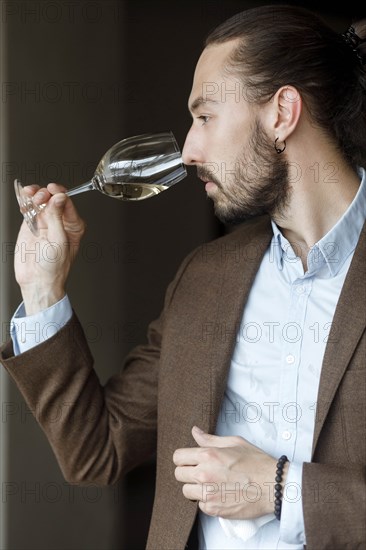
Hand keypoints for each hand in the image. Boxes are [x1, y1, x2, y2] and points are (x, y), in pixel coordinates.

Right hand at [14, 183, 85, 314]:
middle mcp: (60, 221)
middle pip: (53, 198)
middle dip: (45, 194)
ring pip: (40, 200)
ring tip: (30, 197)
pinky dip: (25, 202)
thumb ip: (57, 218)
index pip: (67, 202)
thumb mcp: (58, 241)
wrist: (37, 281)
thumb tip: (59, 198)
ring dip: (34, 194)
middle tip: (39, 199)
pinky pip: (29, 208)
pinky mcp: (32, 225)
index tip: (51, 190)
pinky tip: (24, 203)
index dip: (59, 193)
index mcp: (73, 225)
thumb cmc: (53, 268)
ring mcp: (45, 222)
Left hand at [173, 426, 285, 518]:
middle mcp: (204, 474)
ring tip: (210, 484)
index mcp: (208, 455)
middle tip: (200, 472)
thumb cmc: (256, 463)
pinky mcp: (214, 509)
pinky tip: (219, 494)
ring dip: (195, 488)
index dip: (183, 458)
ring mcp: (208, 494)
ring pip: (186, 492)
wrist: (273, 486)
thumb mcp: (234, 443)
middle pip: (178, 474)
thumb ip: (210, 439)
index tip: (190, 460)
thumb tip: (195, 432)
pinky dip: (206, 501)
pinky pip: (199, 505)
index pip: (178, 457)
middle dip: (187, 472)